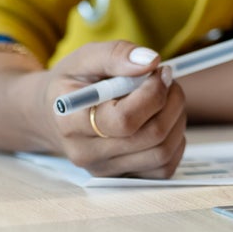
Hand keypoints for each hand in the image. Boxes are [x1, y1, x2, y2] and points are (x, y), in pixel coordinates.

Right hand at [34, 39, 186, 178]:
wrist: (55, 114)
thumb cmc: (73, 82)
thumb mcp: (85, 58)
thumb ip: (116, 54)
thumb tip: (151, 62)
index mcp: (72, 123)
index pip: (124, 120)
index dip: (153, 93)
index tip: (157, 72)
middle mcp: (86, 153)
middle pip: (152, 136)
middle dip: (171, 101)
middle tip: (167, 80)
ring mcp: (104, 170)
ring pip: (163, 153)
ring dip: (177, 119)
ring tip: (166, 98)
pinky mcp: (121, 177)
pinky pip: (164, 167)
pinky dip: (175, 141)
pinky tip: (162, 119)